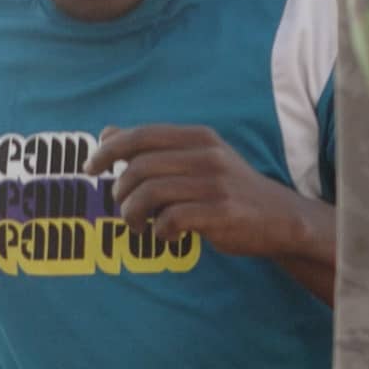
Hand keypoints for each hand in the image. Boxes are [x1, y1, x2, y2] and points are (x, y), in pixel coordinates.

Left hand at [90, 126, 315, 263]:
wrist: (279, 217)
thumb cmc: (228, 188)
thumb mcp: (196, 158)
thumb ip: (154, 147)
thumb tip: (107, 133)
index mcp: (198, 137)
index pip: (141, 136)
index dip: (108, 152)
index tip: (89, 169)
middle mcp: (206, 155)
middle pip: (140, 167)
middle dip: (120, 191)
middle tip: (123, 208)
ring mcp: (215, 184)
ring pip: (150, 194)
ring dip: (134, 215)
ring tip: (139, 226)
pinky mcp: (221, 213)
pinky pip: (171, 220)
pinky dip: (160, 232)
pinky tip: (167, 236)